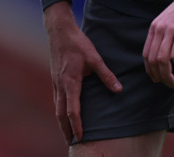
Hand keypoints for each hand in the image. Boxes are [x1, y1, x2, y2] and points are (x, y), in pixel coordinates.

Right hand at [43, 2, 119, 143]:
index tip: (80, 138)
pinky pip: (56, 98)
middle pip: (60, 113)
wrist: (58, 29)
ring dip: (61, 121)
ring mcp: (55, 81)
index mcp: (70, 82)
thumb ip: (106, 75)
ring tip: (66, 132)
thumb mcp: (95, 58)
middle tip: (70, 143)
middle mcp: (60, 84)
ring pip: (56, 106)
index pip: (72, 110)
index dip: (76, 125)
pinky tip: (63, 112)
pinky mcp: (54, 77)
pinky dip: (59, 110)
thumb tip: (119, 90)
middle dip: (65, 129)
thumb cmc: (77, 43)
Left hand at [143, 0, 173, 87]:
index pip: (146, 54)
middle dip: (159, 76)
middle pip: (153, 59)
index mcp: (155, 28)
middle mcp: (159, 29)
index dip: (150, 69)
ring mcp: (170, 31)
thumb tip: (167, 53)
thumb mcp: (171, 21)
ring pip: (162, 60)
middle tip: (169, 84)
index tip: (157, 79)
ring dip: (168, 76)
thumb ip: (166, 34)